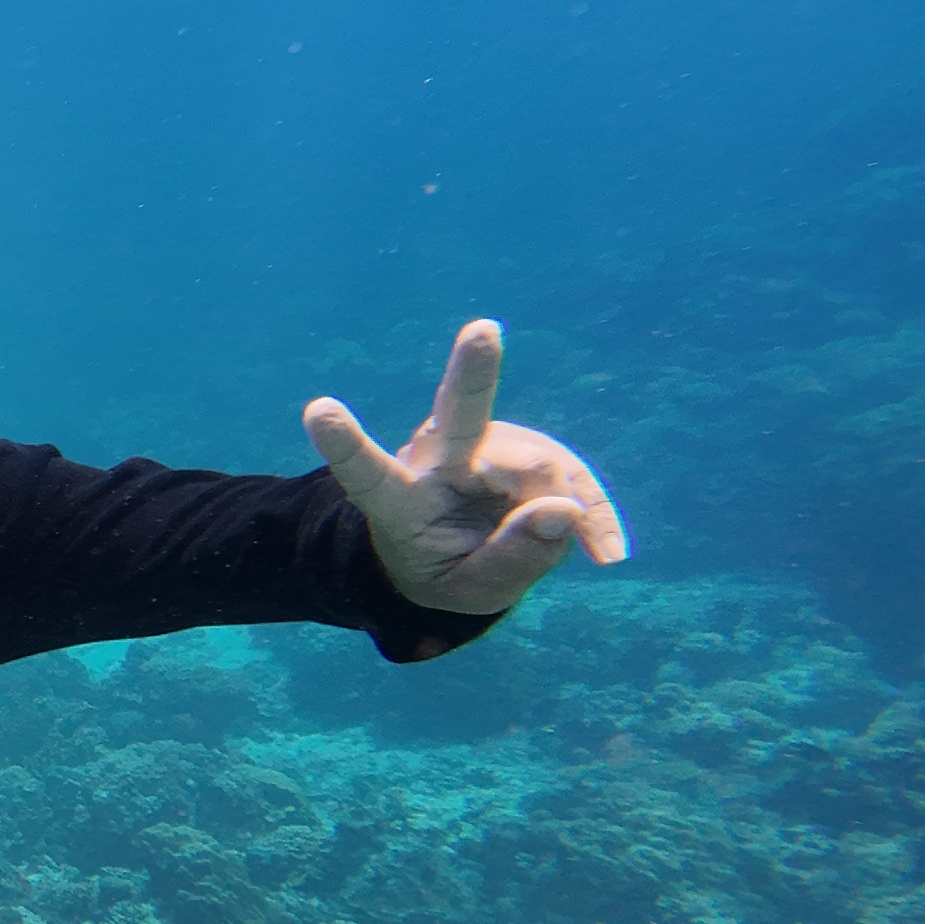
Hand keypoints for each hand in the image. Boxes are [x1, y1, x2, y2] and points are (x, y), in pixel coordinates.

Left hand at [304, 320, 629, 615]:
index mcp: (400, 501)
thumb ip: (511, 560)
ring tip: (533, 545)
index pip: (368, 473)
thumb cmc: (448, 574)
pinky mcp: (525, 445)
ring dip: (554, 513)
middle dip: (474, 372)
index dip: (346, 445)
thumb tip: (562, 510)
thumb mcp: (473, 592)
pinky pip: (573, 475)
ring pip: (540, 467)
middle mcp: (437, 458)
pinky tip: (605, 554)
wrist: (462, 557)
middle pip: (461, 415)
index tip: (318, 411)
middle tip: (483, 331)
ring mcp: (483, 443)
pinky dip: (592, 516)